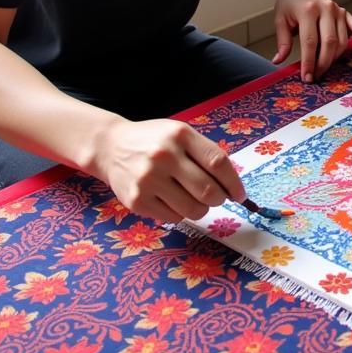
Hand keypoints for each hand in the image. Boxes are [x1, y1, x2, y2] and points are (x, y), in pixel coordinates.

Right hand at [92, 118, 244, 222]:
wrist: (111, 147)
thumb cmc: (154, 141)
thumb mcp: (180, 134)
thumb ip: (204, 153)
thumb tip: (231, 186)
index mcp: (180, 135)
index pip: (218, 162)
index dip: (234, 182)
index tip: (240, 195)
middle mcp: (164, 156)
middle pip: (208, 190)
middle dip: (220, 199)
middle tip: (218, 198)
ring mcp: (148, 180)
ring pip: (193, 209)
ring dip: (202, 209)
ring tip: (195, 199)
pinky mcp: (137, 201)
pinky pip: (173, 218)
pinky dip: (181, 213)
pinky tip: (173, 200)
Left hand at [273, 0, 351, 81]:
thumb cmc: (289, 3)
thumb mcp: (280, 20)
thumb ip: (282, 41)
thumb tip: (278, 61)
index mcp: (308, 10)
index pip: (310, 41)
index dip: (309, 62)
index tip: (307, 77)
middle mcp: (326, 9)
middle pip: (329, 42)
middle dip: (323, 63)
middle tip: (316, 76)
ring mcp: (338, 10)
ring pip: (342, 40)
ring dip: (335, 58)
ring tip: (324, 68)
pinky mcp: (345, 13)